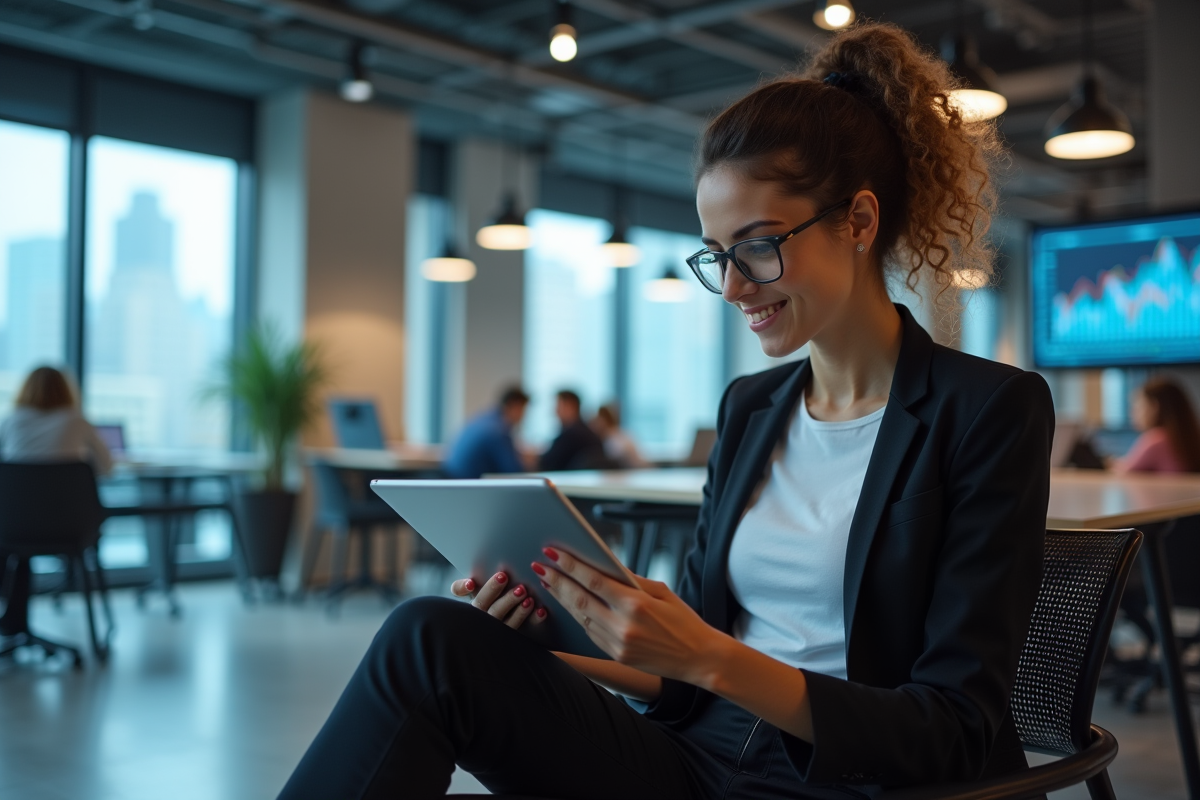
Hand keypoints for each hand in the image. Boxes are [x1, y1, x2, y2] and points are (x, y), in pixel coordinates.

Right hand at [451, 571, 546, 629]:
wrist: (520, 631)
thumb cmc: (508, 593)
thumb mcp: (499, 583)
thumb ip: (498, 571)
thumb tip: (501, 545)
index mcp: (476, 598)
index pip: (459, 591)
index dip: (462, 587)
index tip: (471, 582)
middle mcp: (481, 614)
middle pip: (481, 604)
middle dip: (491, 590)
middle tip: (503, 576)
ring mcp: (496, 628)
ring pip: (500, 619)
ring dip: (512, 606)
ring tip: (526, 596)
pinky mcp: (512, 637)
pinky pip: (522, 631)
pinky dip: (533, 619)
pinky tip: (541, 610)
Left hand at [532, 548, 727, 685]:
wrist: (699, 658)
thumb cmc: (684, 620)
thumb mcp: (661, 592)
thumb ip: (631, 580)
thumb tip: (604, 566)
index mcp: (636, 604)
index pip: (594, 580)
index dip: (570, 566)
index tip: (553, 553)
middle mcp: (623, 626)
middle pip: (580, 599)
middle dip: (557, 581)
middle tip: (540, 566)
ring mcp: (618, 644)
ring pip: (581, 617)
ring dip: (562, 599)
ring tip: (549, 583)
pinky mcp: (617, 656)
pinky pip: (590, 633)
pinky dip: (578, 617)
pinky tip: (569, 605)